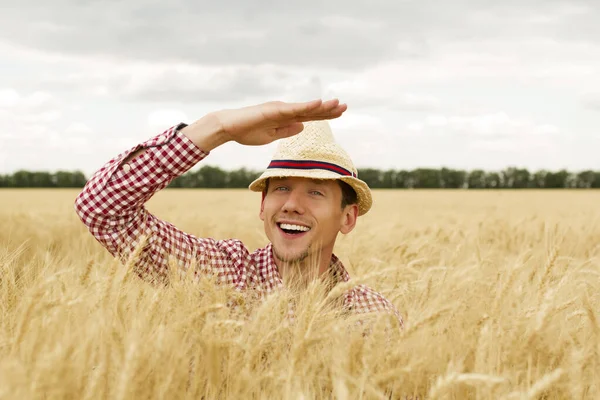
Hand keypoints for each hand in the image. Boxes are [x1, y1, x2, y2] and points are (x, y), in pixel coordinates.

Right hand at [213, 98, 346, 145]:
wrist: (228, 127)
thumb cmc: (247, 132)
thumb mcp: (271, 136)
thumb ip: (287, 131)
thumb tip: (303, 126)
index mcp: (285, 118)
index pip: (309, 116)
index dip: (325, 114)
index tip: (340, 113)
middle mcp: (285, 111)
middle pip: (311, 110)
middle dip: (329, 109)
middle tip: (345, 106)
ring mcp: (279, 109)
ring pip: (305, 108)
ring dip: (322, 106)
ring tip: (337, 103)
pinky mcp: (273, 110)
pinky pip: (293, 109)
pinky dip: (306, 106)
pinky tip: (318, 103)